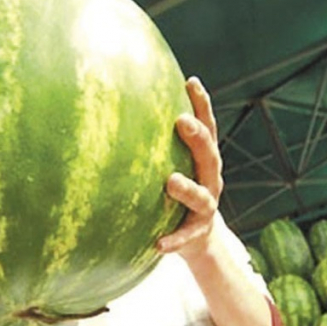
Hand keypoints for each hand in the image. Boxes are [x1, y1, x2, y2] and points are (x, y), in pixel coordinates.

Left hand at [157, 77, 222, 261]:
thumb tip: (116, 107)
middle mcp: (210, 179)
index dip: (202, 104)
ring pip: (201, 196)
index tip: (191, 81)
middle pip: (209, 155)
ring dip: (187, 188)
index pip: (207, 127)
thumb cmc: (177, 193)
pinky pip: (185, 237)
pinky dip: (174, 240)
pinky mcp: (197, 233)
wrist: (200, 239)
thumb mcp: (172, 165)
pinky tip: (158, 244)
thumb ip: (155, 144)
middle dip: (198, 137)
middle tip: (181, 121)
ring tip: (171, 182)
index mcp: (204, 160)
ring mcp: (206, 207)